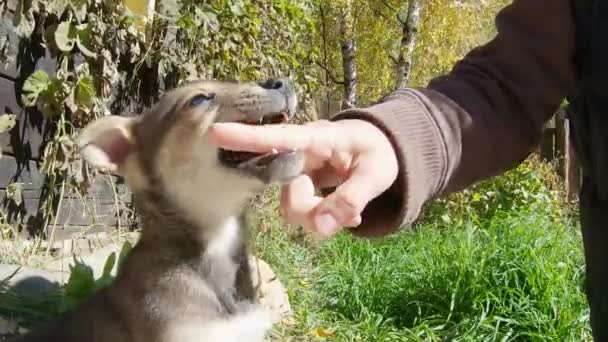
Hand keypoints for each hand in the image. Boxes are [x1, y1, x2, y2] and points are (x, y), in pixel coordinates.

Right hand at [208, 119, 398, 236]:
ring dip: (319, 216)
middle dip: (311, 211)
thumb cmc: (379, 152)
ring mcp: (298, 171)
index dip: (247, 137)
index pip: (279, 138)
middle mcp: (301, 154)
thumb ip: (350, 199)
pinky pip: (301, 211)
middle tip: (349, 216)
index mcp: (318, 138)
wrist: (382, 148)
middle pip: (287, 192)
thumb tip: (319, 228)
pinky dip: (322, 218)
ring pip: (292, 207)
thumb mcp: (376, 174)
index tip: (214, 132)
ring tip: (352, 211)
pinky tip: (346, 212)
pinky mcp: (300, 185)